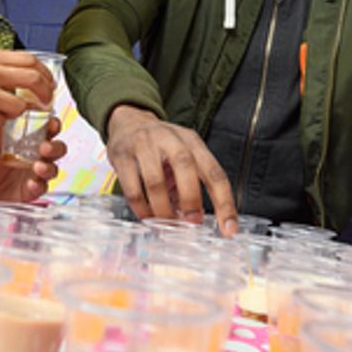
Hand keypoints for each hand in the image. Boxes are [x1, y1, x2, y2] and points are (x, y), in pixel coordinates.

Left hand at [0, 117, 66, 205]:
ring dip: (48, 167)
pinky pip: (41, 187)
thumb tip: (0, 120)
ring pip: (53, 169)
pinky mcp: (32, 190)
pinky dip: (38, 185)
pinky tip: (31, 183)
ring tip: (38, 167)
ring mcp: (36, 174)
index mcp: (30, 142)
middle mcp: (37, 157)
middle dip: (55, 147)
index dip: (53, 126)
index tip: (51, 123)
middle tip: (45, 148)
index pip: (47, 131)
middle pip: (57, 149)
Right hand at [105, 105, 236, 234]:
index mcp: (192, 142)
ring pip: (156, 182)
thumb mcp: (183, 154)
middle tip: (192, 221)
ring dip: (163, 209)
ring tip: (167, 222)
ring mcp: (144, 146)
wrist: (128, 122)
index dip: (225, 202)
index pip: (215, 172)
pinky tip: (146, 216)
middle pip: (186, 167)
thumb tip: (195, 218)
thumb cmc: (161, 146)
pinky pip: (132, 189)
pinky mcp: (122, 156)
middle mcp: (170, 139)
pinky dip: (141, 208)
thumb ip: (192, 182)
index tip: (229, 228)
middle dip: (191, 199)